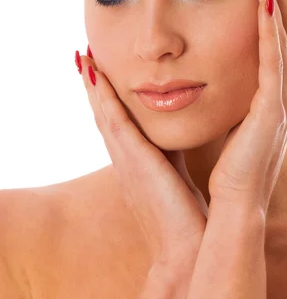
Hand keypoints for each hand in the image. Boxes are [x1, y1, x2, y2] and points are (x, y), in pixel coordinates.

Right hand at [77, 52, 207, 264]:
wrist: (186, 246)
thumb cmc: (184, 212)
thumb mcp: (176, 172)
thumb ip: (173, 150)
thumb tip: (181, 131)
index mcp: (133, 161)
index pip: (116, 121)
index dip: (106, 95)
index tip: (101, 68)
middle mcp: (123, 158)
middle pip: (102, 113)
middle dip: (94, 84)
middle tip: (85, 54)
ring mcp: (124, 159)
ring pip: (103, 113)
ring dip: (93, 84)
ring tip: (85, 56)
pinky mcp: (133, 160)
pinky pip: (114, 121)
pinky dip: (104, 97)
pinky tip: (97, 75)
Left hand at [208, 0, 286, 213]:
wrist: (226, 210)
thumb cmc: (220, 164)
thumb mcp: (226, 113)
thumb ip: (223, 84)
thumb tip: (202, 60)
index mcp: (272, 89)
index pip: (278, 32)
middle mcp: (285, 88)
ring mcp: (283, 97)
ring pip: (285, 32)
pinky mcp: (273, 108)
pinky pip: (274, 57)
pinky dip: (270, 24)